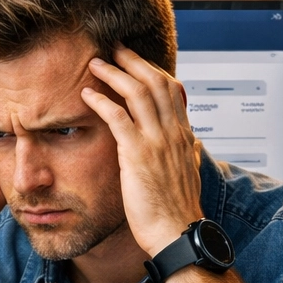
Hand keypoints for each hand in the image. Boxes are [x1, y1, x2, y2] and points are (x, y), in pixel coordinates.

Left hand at [81, 48, 203, 255]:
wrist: (177, 233)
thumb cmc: (178, 211)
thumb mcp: (191, 176)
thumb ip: (191, 155)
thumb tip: (195, 145)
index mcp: (184, 137)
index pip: (172, 91)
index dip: (153, 71)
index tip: (137, 62)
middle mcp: (172, 133)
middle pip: (155, 82)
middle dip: (133, 61)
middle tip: (114, 49)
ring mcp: (156, 142)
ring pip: (137, 93)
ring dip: (114, 73)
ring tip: (96, 64)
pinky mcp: (137, 155)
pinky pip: (117, 118)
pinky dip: (101, 102)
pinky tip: (87, 95)